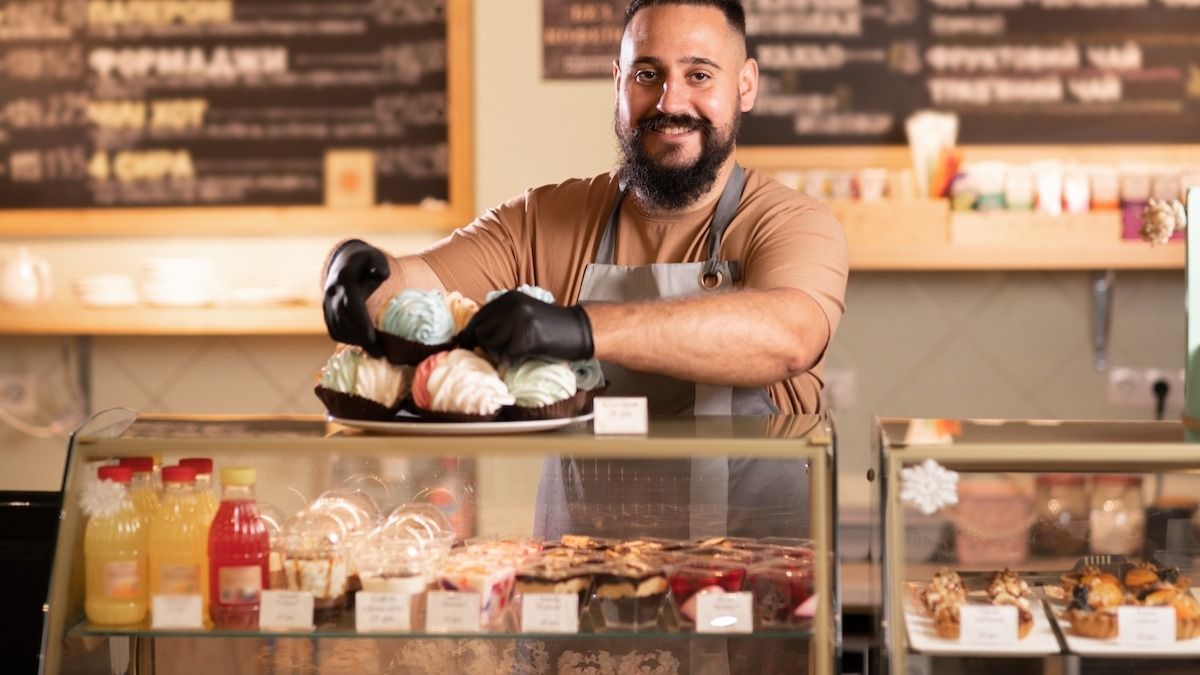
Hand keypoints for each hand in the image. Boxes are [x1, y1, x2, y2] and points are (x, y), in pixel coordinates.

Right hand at [323, 239, 389, 356]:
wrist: (345, 261)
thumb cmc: (366, 262)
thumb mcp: (375, 258)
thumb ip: (379, 265)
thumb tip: (382, 274)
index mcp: (344, 280)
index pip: (351, 306)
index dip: (361, 325)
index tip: (374, 340)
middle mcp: (332, 293)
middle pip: (343, 321)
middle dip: (360, 339)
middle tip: (379, 353)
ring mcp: (327, 303)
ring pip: (337, 329)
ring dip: (354, 341)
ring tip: (374, 350)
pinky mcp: (326, 312)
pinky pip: (334, 330)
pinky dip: (347, 339)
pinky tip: (362, 343)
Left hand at [458, 291, 593, 360]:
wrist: (579, 330)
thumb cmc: (550, 326)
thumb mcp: (522, 313)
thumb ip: (500, 319)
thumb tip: (469, 337)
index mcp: (508, 297)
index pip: (478, 317)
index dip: (470, 333)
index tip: (465, 345)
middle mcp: (512, 305)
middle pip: (481, 333)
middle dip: (486, 346)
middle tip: (498, 353)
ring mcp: (520, 320)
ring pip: (491, 345)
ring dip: (499, 354)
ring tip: (513, 354)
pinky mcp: (528, 337)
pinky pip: (507, 356)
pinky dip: (511, 361)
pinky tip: (520, 358)